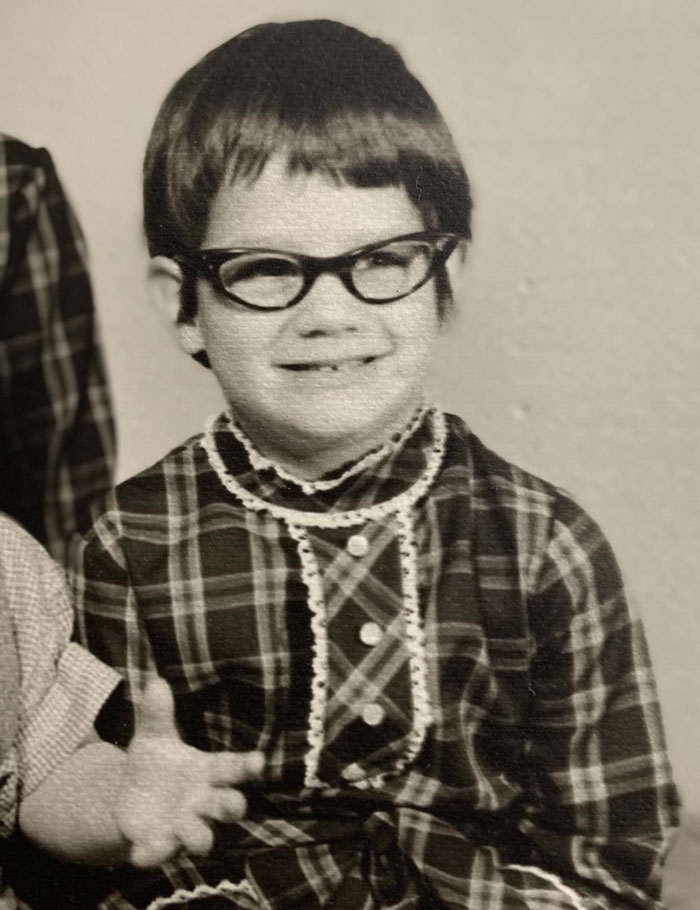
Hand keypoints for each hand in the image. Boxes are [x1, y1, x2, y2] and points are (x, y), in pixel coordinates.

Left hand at [115, 675, 262, 866]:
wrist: (131, 799)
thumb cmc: (156, 763)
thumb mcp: (153, 736)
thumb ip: (156, 713)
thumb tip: (155, 681)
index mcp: (206, 771)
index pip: (232, 767)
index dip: (247, 766)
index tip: (258, 761)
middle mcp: (203, 801)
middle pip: (227, 806)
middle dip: (231, 806)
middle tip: (235, 805)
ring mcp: (183, 826)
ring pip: (201, 837)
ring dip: (199, 836)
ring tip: (190, 834)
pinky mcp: (159, 845)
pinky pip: (160, 853)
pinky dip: (152, 853)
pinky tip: (140, 852)